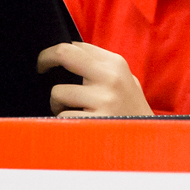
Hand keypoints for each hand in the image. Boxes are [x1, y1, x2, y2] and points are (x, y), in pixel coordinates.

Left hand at [37, 42, 153, 116]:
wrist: (149, 143)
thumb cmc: (131, 112)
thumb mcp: (125, 81)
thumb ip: (101, 67)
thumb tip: (69, 55)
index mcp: (116, 64)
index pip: (77, 46)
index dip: (58, 51)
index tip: (50, 60)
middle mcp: (110, 77)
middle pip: (63, 54)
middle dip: (45, 59)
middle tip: (40, 67)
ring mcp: (103, 99)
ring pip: (58, 92)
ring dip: (58, 103)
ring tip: (72, 111)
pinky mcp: (94, 121)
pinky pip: (61, 116)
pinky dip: (63, 122)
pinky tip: (77, 125)